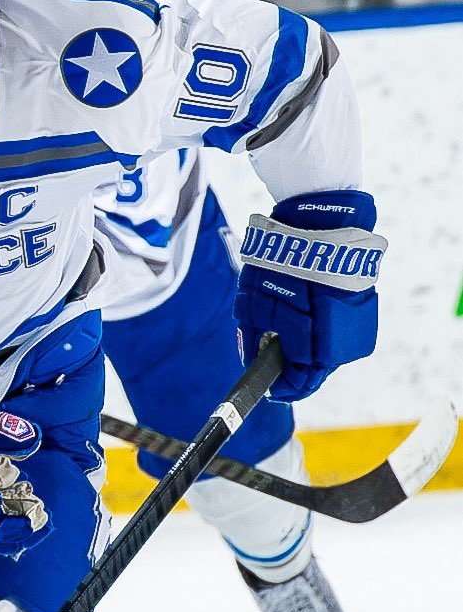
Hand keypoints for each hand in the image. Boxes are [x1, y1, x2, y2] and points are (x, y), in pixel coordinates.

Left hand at [235, 189, 385, 400]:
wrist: (319, 221)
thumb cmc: (279, 259)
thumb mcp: (253, 301)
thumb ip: (253, 336)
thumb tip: (251, 360)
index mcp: (312, 339)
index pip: (300, 379)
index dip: (284, 388)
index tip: (271, 391)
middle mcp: (339, 337)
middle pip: (317, 370)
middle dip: (295, 374)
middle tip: (276, 373)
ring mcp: (354, 322)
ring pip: (329, 353)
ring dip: (309, 355)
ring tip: (287, 349)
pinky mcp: (361, 306)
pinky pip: (339, 332)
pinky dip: (322, 336)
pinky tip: (306, 330)